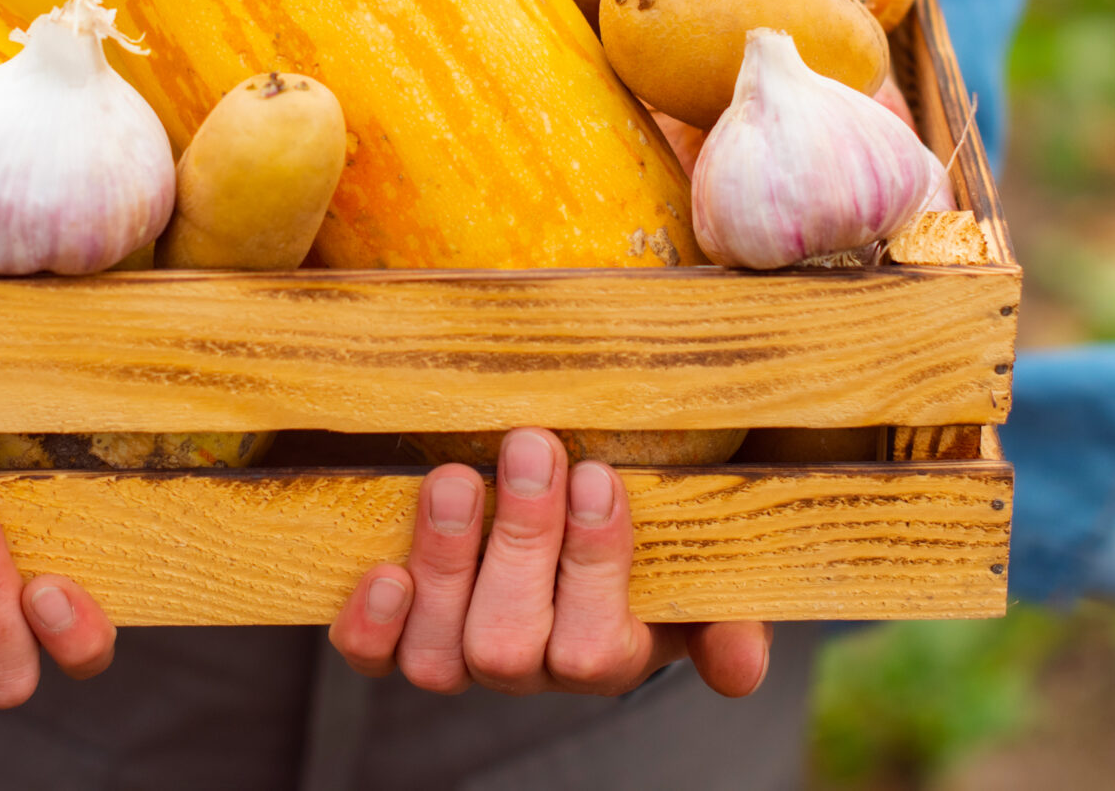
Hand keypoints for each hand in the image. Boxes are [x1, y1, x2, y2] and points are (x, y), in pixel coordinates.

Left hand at [328, 428, 771, 698]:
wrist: (561, 500)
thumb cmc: (638, 531)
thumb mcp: (694, 567)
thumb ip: (722, 611)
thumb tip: (743, 666)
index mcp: (608, 652)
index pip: (596, 646)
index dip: (594, 564)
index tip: (598, 473)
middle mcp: (530, 666)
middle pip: (509, 646)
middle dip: (520, 542)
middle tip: (531, 448)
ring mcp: (459, 652)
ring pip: (439, 654)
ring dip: (445, 562)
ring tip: (456, 478)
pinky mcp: (398, 634)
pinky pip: (374, 657)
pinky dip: (370, 624)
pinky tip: (383, 570)